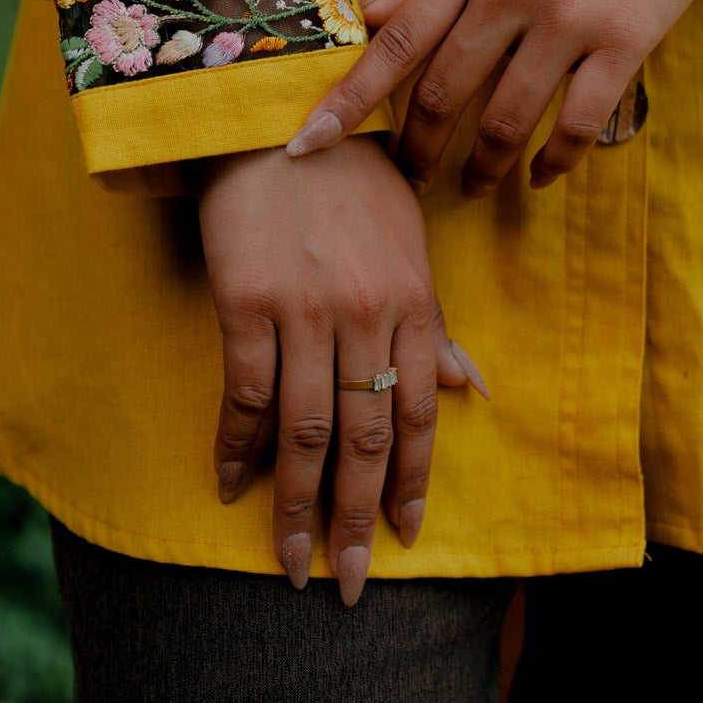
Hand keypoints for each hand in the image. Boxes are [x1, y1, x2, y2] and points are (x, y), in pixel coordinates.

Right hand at [197, 137, 487, 600]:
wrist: (277, 117)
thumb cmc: (351, 181)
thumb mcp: (410, 245)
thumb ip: (434, 326)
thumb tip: (471, 391)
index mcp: (413, 302)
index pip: (418, 414)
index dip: (413, 482)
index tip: (407, 536)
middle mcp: (365, 314)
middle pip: (364, 438)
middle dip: (358, 519)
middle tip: (352, 585)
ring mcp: (304, 310)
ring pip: (303, 431)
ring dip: (297, 506)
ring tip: (292, 563)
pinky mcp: (246, 300)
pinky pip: (243, 393)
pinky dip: (236, 447)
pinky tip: (231, 488)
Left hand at [286, 0, 702, 194]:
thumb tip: (367, 16)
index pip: (394, 42)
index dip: (348, 99)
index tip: (309, 144)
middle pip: (444, 92)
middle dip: (419, 147)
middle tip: (411, 176)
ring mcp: (569, 19)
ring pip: (507, 117)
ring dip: (483, 165)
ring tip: (472, 185)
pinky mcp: (625, 40)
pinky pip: (580, 122)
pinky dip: (555, 160)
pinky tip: (541, 176)